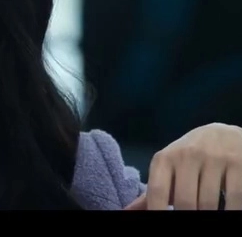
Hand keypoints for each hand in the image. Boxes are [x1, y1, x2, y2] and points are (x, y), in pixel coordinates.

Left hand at [124, 123, 241, 209]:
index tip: (162, 222)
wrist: (224, 133)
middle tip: (191, 217)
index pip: (156, 191)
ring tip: (207, 212)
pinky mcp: (238, 162)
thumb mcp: (169, 168)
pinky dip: (230, 210)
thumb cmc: (190, 157)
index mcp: (165, 159)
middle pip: (185, 202)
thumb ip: (152, 192)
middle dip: (188, 216)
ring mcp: (214, 158)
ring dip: (209, 214)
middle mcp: (187, 155)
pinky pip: (234, 198)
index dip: (157, 211)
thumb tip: (126, 212)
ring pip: (209, 203)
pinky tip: (227, 210)